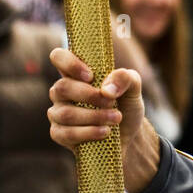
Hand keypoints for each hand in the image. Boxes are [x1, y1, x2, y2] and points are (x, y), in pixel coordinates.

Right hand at [48, 47, 157, 192]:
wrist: (129, 135)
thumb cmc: (126, 106)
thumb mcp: (133, 88)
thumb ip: (125, 78)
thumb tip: (106, 89)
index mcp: (76, 74)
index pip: (58, 57)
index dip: (70, 63)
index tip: (90, 76)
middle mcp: (63, 91)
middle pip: (61, 87)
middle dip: (89, 96)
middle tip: (111, 102)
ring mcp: (58, 113)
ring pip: (66, 114)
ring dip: (94, 116)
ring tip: (116, 118)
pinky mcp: (59, 134)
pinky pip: (67, 134)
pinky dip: (89, 133)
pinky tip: (105, 132)